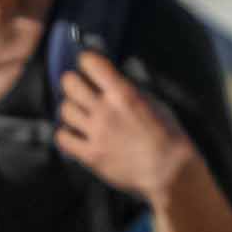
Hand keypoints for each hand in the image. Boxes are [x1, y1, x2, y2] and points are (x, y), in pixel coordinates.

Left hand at [50, 53, 192, 204]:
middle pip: (70, 84)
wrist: (168, 171)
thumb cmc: (168, 136)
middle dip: (73, 82)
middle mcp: (105, 110)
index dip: (87, 61)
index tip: (88, 64)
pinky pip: (62, 138)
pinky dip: (65, 134)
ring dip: (71, 108)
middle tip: (78, 87)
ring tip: (79, 113)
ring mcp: (95, 134)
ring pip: (64, 109)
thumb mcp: (153, 102)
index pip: (91, 63)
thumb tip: (110, 81)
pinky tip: (75, 134)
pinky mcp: (90, 155)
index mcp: (123, 93)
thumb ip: (128, 91)